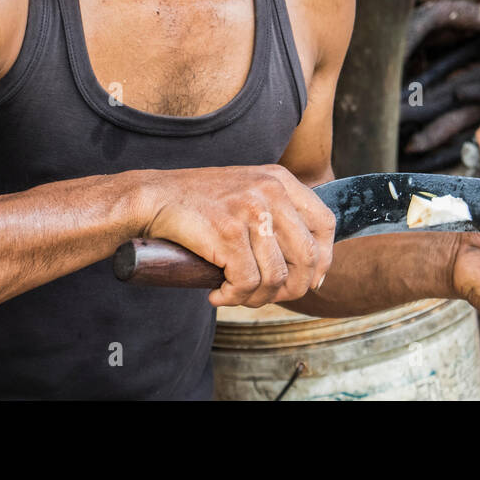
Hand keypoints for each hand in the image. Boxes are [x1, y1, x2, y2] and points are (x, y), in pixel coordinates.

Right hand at [132, 164, 335, 308]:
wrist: (154, 196)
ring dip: (258, 298)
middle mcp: (271, 191)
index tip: (312, 280)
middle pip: (307, 256)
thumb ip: (277, 213)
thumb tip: (308, 263)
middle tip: (268, 297)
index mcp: (280, 180)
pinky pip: (247, 283)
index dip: (324, 259)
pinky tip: (218, 294)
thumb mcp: (248, 191)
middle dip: (292, 288)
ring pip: (276, 276)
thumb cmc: (199, 201)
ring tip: (237, 295)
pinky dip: (233, 297)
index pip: (325, 223)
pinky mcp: (228, 234)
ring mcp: (250, 211)